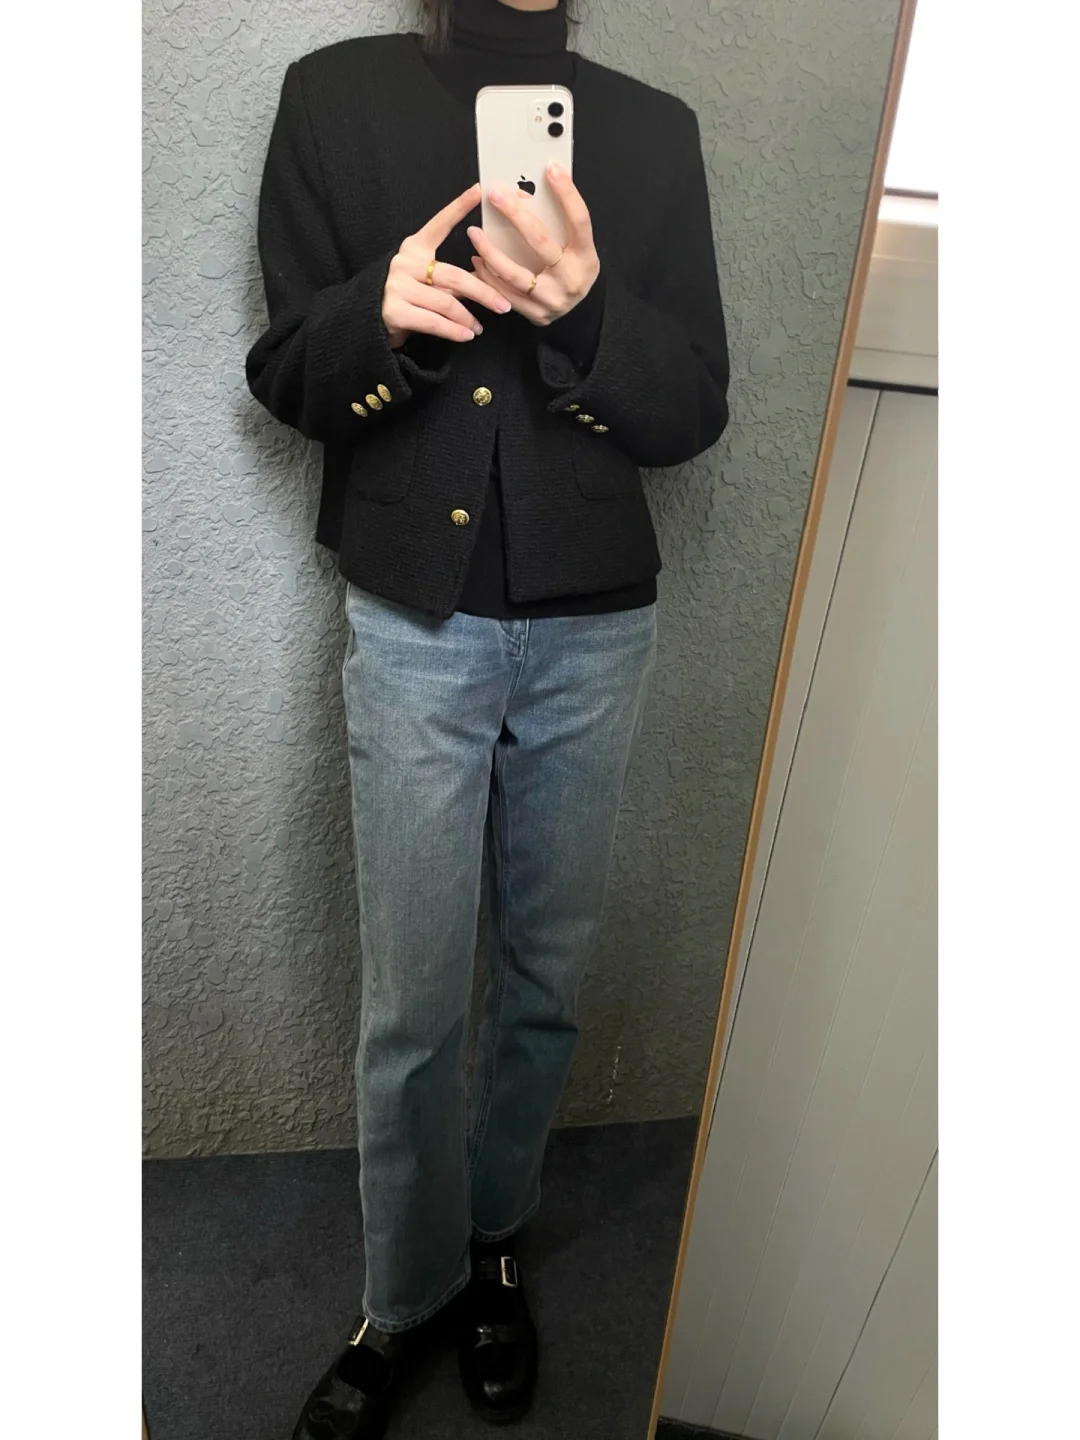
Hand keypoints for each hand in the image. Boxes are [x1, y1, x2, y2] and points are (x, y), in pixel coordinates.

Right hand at [382, 183, 512, 348]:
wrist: (371, 322)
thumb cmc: (407, 299)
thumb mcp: (426, 280)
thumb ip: (449, 278)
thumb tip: (485, 279)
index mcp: (414, 248)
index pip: (439, 224)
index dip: (458, 207)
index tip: (477, 190)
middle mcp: (404, 263)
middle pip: (453, 276)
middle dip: (482, 292)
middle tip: (502, 305)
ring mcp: (397, 286)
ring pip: (445, 303)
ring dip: (467, 318)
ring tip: (479, 327)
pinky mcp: (395, 311)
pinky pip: (433, 322)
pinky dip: (454, 331)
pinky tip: (466, 335)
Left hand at [466, 163, 599, 326]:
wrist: (576, 311)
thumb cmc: (572, 270)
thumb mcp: (577, 248)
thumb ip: (561, 224)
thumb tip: (535, 187)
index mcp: (586, 257)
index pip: (579, 220)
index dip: (566, 193)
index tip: (551, 169)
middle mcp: (572, 280)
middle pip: (542, 243)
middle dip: (516, 215)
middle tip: (496, 195)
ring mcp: (553, 300)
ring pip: (516, 275)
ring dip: (491, 251)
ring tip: (475, 232)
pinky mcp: (535, 314)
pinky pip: (506, 294)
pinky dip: (489, 275)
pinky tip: (478, 259)